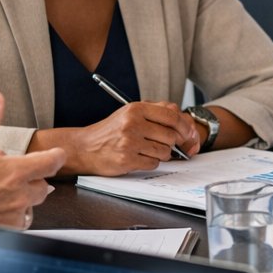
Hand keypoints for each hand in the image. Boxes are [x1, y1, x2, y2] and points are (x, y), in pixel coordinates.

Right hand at [0, 91, 64, 252]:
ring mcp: (13, 216)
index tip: (56, 154)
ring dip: (20, 195)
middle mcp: (19, 196)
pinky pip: (17, 221)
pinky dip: (10, 213)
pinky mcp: (5, 232)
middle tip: (8, 172)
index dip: (56, 156)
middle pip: (41, 185)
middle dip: (31, 177)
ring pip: (30, 204)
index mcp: (14, 173)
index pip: (51, 162)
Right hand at [76, 101, 200, 173]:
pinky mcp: (127, 159)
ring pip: (164, 151)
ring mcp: (129, 142)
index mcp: (136, 109)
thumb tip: (183, 118)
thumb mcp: (130, 113)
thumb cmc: (110, 131)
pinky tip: (140, 157)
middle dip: (173, 143)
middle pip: (171, 135)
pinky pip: (153, 163)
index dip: (184, 126)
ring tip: (148, 150)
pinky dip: (151, 162)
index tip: (188, 133)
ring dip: (162, 154)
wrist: (84, 148)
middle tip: (166, 144)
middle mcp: (133, 123)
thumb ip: (156, 111)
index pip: (171, 115)